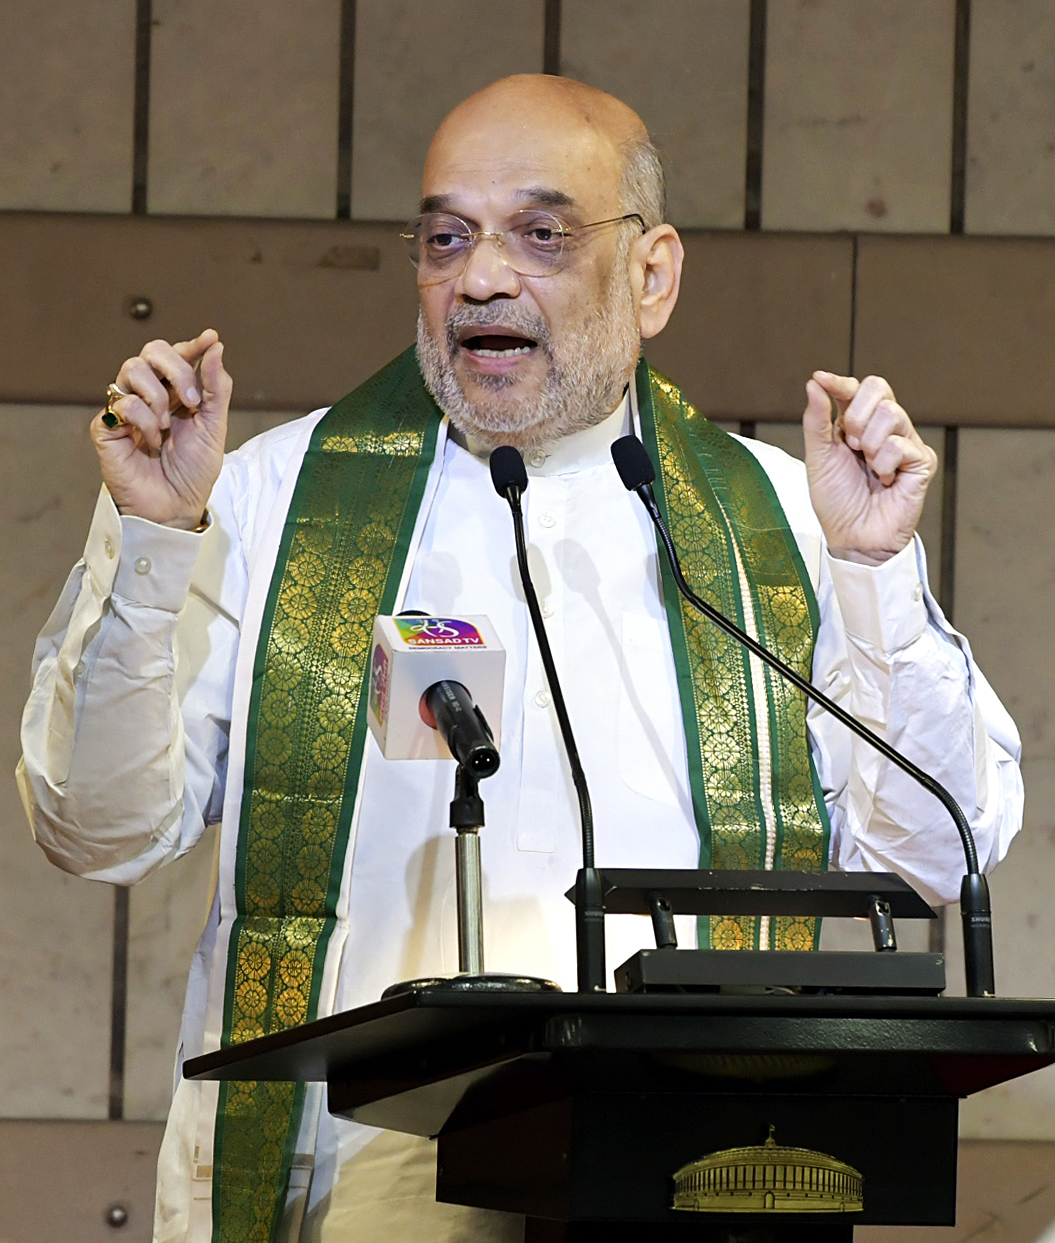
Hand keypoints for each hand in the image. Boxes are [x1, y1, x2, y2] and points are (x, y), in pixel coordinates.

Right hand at [90, 329, 230, 528]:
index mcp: (176, 392)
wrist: (176, 505)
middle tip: (191, 401)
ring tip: (167, 427)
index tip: (210, 338)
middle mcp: (150, 394)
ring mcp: (126, 407)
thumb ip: (216, 388)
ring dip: (158, 396)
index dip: (193, 344)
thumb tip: (215, 347)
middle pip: (151, 351)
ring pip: (132, 368)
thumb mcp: (213, 427)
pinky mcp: (107, 424)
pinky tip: (151, 441)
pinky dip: (143, 420)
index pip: (178, 355)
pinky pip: (122, 401)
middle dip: (176, 369)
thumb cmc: (194, 470)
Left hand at [802, 371, 936, 564]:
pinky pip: (900, 444)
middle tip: (851, 445)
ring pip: (890, 414)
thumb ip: (816, 421)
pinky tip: (884, 480)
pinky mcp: (921, 461)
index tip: (821, 380)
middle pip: (878, 388)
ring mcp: (905, 442)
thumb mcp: (818, 458)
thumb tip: (814, 384)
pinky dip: (884, 465)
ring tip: (868, 468)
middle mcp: (883, 428)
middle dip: (857, 416)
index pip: (857, 389)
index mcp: (857, 424)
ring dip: (869, 445)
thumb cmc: (837, 501)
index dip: (840, 382)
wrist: (853, 537)